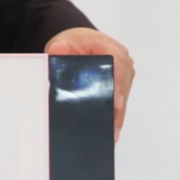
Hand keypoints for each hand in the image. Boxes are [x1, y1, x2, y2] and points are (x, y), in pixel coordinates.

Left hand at [45, 27, 135, 143]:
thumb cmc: (73, 42)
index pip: (119, 64)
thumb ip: (59, 48)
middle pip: (124, 85)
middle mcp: (122, 61)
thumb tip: (56, 52)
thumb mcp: (62, 42)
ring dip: (118, 116)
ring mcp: (122, 74)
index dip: (119, 84)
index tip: (116, 103)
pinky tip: (110, 132)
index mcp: (109, 47)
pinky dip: (115, 116)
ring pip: (123, 96)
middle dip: (119, 108)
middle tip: (113, 128)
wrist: (77, 43)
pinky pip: (119, 101)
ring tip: (111, 136)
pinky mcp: (119, 85)